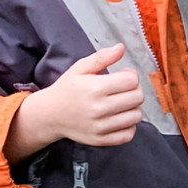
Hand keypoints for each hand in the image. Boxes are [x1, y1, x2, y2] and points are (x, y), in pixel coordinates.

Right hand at [5, 43, 143, 158]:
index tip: (123, 75)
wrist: (49, 115)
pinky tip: (119, 118)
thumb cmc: (67, 90)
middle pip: (137, 98)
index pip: (131, 81)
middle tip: (123, 89)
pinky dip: (129, 126)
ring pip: (136, 116)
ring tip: (121, 103)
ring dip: (133, 108)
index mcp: (94, 88)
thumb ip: (101, 57)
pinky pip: (128, 134)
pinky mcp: (100, 140)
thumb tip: (121, 47)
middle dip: (134, 90)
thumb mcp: (79, 68)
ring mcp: (100, 127)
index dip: (131, 75)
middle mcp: (98, 109)